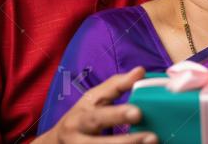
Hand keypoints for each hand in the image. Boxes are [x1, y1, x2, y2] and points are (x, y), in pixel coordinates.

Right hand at [34, 66, 156, 143]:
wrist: (56, 143)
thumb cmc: (82, 117)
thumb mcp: (93, 100)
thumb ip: (116, 86)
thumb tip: (140, 71)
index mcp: (82, 115)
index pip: (100, 112)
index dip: (118, 112)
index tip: (138, 113)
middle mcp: (78, 135)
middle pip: (99, 139)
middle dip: (124, 139)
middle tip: (150, 137)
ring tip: (151, 143)